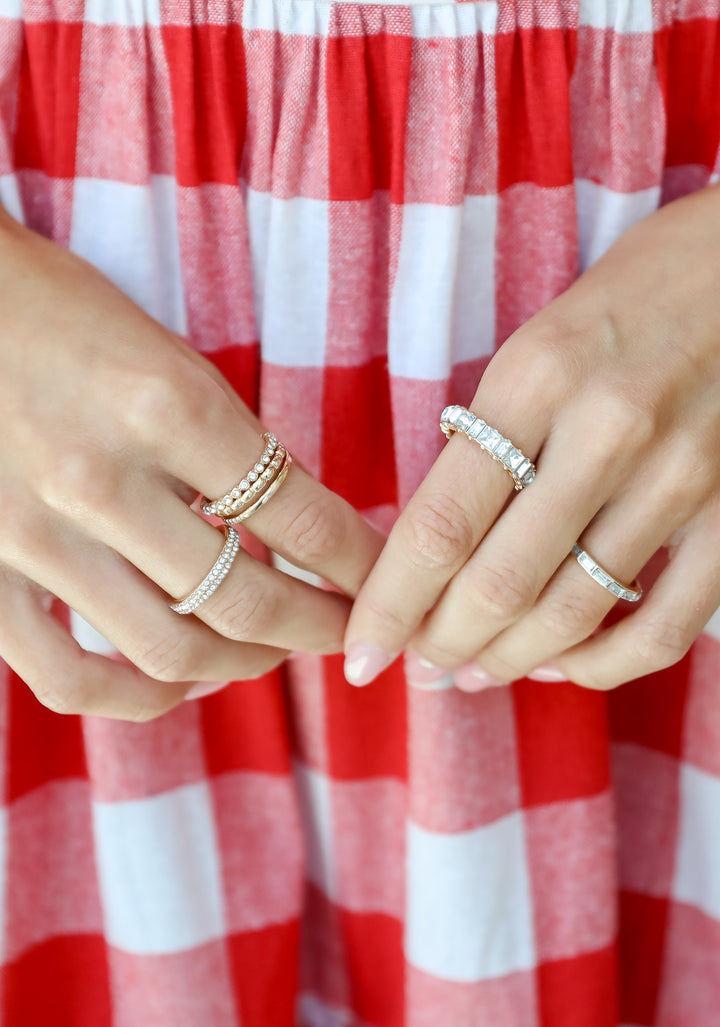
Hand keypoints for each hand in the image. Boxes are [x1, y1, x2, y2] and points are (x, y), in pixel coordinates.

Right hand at [0, 209, 382, 720]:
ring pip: (169, 651)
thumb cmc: (63, 315)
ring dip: (242, 663)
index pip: (301, 521)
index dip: (361, 567)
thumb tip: (302, 535)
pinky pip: (66, 679)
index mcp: (166, 406)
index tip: (382, 583)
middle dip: (318, 627)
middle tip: (343, 628)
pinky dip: (135, 697)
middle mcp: (100, 479)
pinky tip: (176, 682)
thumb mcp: (169, 357)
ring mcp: (32, 537)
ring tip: (267, 651)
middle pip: (248, 602)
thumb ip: (235, 448)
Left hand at [344, 182, 719, 691]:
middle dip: (441, 644)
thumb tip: (434, 552)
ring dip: (508, 662)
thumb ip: (486, 444)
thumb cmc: (630, 302)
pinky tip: (565, 666)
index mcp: (537, 376)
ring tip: (472, 672)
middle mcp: (608, 430)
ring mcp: (682, 476)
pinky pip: (664, 627)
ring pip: (573, 615)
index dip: (390, 605)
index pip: (441, 523)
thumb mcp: (536, 348)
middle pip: (498, 584)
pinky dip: (603, 666)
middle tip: (417, 666)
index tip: (360, 651)